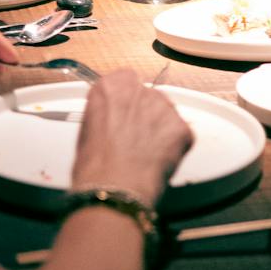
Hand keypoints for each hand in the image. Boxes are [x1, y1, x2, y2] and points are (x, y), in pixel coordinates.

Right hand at [71, 71, 192, 209]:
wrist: (114, 187)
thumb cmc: (95, 166)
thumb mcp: (88, 129)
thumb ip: (105, 115)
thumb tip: (112, 121)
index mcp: (112, 86)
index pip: (126, 82)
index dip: (126, 103)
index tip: (124, 116)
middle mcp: (141, 89)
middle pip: (149, 98)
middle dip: (146, 117)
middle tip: (136, 141)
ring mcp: (164, 107)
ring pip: (166, 115)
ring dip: (160, 132)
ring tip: (146, 156)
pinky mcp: (182, 127)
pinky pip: (181, 136)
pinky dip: (174, 149)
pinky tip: (158, 163)